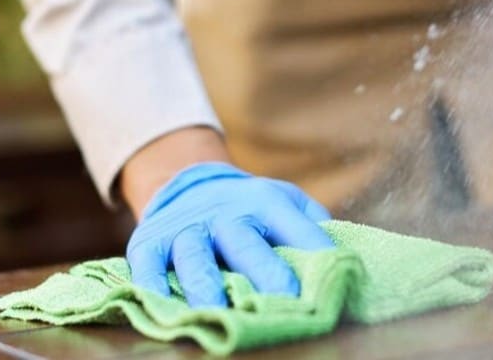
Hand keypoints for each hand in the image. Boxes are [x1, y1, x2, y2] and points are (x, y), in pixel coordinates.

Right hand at [125, 161, 333, 307]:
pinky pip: (146, 262)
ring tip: (217, 310)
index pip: (294, 226)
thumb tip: (346, 260)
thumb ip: (312, 225)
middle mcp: (224, 213)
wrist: (188, 181)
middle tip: (286, 298)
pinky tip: (158, 301)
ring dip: (205, 284)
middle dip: (264, 271)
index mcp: (264, 202)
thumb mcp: (285, 202)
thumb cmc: (249, 207)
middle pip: (244, 243)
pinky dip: (150, 283)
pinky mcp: (150, 240)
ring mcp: (185, 227)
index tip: (335, 276)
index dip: (315, 249)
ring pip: (194, 255)